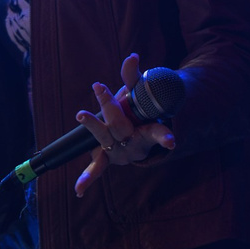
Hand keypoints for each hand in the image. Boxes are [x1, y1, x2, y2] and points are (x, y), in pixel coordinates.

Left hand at [71, 53, 176, 196]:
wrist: (134, 135)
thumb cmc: (139, 112)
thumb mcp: (139, 94)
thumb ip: (133, 77)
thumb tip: (131, 57)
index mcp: (147, 130)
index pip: (157, 132)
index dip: (164, 137)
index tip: (172, 142)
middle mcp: (134, 143)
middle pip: (120, 125)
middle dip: (110, 106)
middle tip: (100, 87)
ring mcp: (119, 152)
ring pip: (105, 139)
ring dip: (93, 126)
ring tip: (82, 114)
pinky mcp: (106, 158)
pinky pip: (97, 168)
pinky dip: (87, 178)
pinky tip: (78, 191)